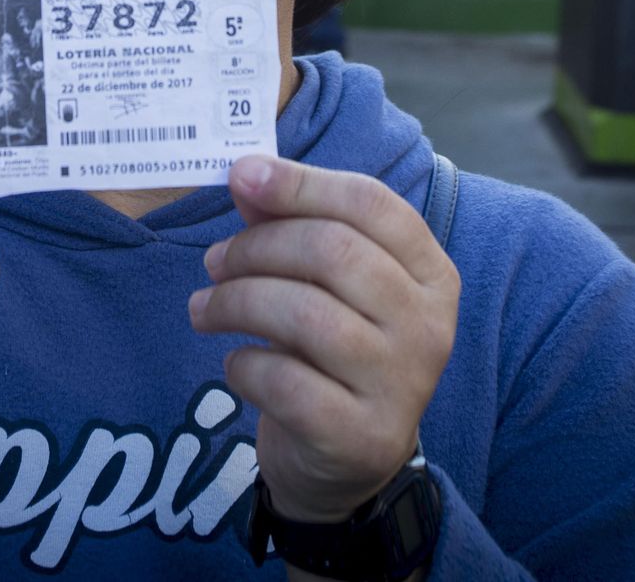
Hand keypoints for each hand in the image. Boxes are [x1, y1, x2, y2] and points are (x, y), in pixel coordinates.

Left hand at [189, 154, 459, 521]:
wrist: (344, 460)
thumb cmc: (331, 350)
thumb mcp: (321, 283)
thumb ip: (291, 224)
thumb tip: (247, 174)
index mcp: (430, 271)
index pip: (370, 203)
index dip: (300, 183)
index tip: (240, 176)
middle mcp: (429, 324)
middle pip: (333, 251)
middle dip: (256, 247)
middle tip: (215, 262)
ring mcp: (402, 384)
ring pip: (305, 313)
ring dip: (236, 301)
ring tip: (205, 308)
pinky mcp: (362, 436)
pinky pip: (285, 381)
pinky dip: (243, 364)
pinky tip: (236, 363)